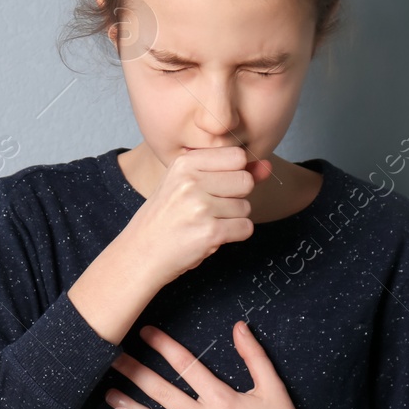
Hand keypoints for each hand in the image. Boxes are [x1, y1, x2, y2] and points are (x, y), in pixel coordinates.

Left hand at [104, 321, 322, 408]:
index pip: (184, 364)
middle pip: (160, 391)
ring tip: (109, 396)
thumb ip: (253, 356)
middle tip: (111, 358)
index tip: (143, 332)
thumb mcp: (273, 387)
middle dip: (134, 372)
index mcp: (220, 397)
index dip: (162, 345)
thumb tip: (238, 326)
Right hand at [122, 146, 273, 285]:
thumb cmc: (165, 218)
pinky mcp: (210, 233)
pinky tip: (211, 236)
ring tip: (204, 223)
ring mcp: (200, 207)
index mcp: (184, 163)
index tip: (213, 187)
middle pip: (245, 180)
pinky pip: (246, 228)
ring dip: (232, 219)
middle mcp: (191, 181)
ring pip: (246, 207)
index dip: (233, 173)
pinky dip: (234, 235)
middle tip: (208, 209)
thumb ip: (230, 173)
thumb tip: (268, 166)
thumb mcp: (189, 185)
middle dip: (235, 197)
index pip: (237, 155)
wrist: (140, 253)